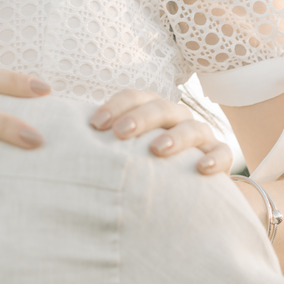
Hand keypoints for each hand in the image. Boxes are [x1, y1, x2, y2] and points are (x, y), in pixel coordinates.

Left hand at [89, 89, 233, 175]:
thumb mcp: (125, 151)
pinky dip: (214, 159)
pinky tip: (201, 169)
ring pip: (192, 128)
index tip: (95, 124)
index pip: (135, 97)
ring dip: (175, 137)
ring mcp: (201, 137)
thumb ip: (103, 143)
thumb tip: (61, 142)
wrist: (187, 186)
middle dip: (141, 118)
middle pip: (161, 108)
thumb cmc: (145, 164)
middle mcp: (177, 119)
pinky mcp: (220, 157)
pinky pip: (222, 153)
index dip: (116, 106)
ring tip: (156, 150)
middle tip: (120, 133)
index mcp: (152, 110)